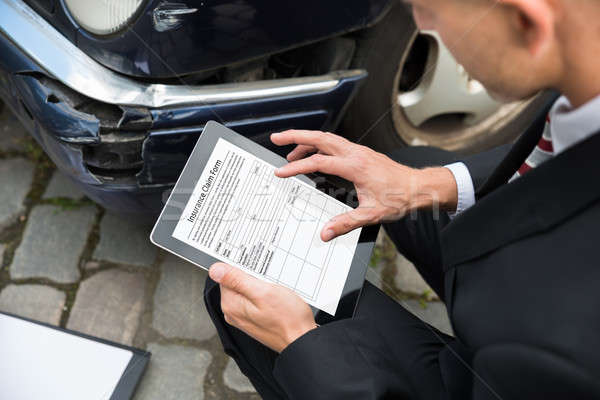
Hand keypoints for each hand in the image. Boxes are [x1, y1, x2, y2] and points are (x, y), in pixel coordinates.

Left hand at [209, 262, 316, 352]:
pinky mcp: (255, 319)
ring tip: (274, 291)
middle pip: (236, 283)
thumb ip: (237, 280)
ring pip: (248, 290)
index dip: (243, 269)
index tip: (257, 272)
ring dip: (260, 286)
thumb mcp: (263, 292)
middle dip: (252, 278)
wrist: (301, 340)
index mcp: (231, 304)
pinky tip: (276, 298)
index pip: (226, 275)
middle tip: (268, 282)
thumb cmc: (287, 319)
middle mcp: (234, 312)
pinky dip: (264, 295)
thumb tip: (216, 270)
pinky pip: (255, 300)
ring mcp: (244, 317)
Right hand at [271, 130, 457, 240]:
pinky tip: (315, 154)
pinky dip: (320, 145)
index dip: (297, 167)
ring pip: (328, 138)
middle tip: (277, 138)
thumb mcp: (371, 214)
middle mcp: (356, 154)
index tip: (282, 172)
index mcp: (355, 167)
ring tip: (290, 151)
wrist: (419, 187)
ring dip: (307, 140)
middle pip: (320, 138)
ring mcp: (359, 151)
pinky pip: (336, 143)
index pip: (319, 162)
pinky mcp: (361, 153)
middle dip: (296, 136)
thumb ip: (346, 223)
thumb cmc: (400, 198)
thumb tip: (325, 233)